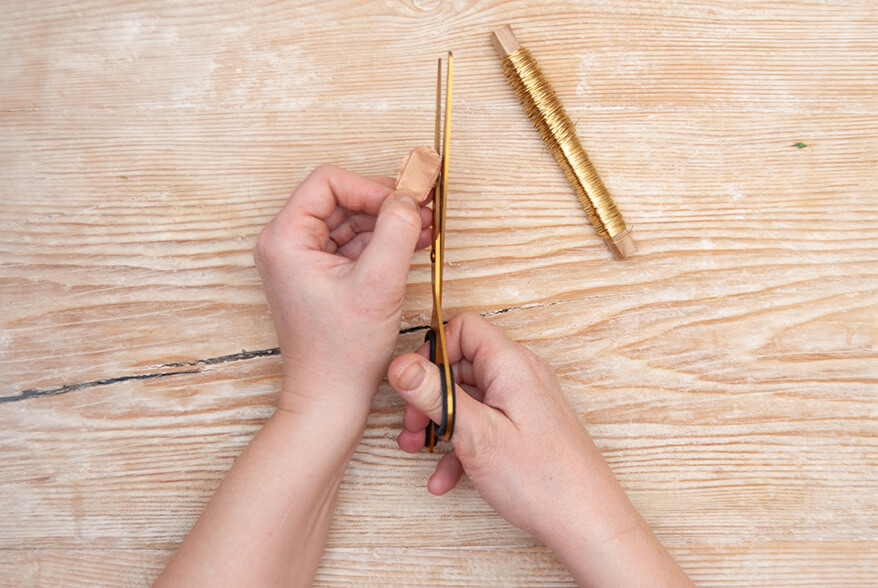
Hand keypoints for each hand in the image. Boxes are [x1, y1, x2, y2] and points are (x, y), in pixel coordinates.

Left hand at [254, 165, 430, 419]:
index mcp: (285, 238)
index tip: (404, 203)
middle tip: (422, 209)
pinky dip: (381, 242)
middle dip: (384, 204)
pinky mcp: (319, 275)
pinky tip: (411, 245)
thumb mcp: (378, 284)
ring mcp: (302, 260)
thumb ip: (396, 231)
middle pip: (341, 198)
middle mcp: (286, 244)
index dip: (371, 187)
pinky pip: (352, 244)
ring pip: (350, 220)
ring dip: (387, 222)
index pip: (328, 182)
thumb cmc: (341, 352)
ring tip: (423, 228)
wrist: (330, 398)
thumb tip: (409, 197)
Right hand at [387, 312, 691, 586]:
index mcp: (511, 364)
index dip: (433, 351)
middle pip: (461, 365)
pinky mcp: (524, 427)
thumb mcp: (475, 433)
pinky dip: (462, 445)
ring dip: (440, 423)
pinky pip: (484, 423)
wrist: (587, 522)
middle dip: (429, 396)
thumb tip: (399, 364)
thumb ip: (434, 395)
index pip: (464, 328)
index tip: (414, 384)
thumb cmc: (540, 479)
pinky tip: (445, 477)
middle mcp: (520, 375)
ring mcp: (523, 402)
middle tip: (412, 426)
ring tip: (419, 450)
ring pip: (469, 398)